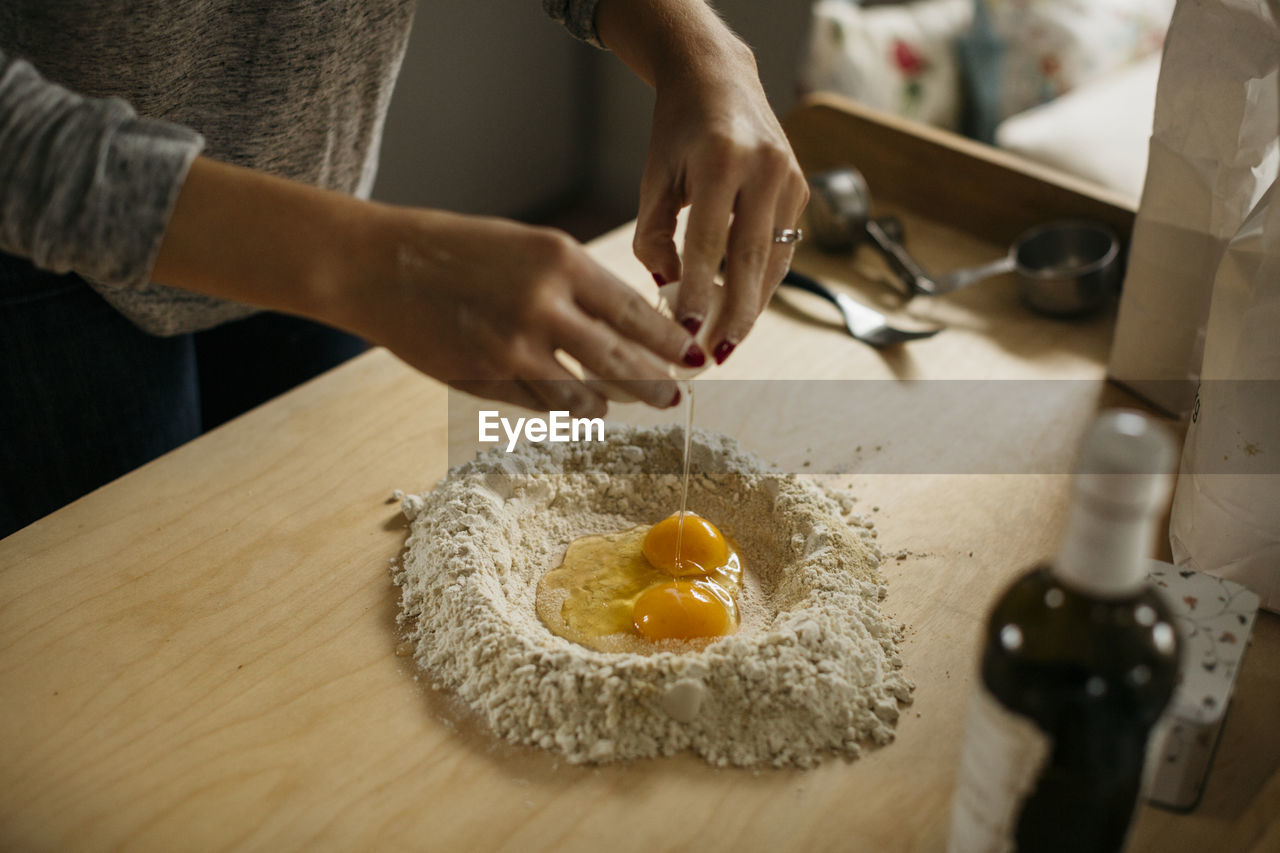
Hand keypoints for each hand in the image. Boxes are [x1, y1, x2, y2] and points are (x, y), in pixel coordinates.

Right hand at [153, 158, 701, 417]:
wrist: (379, 265)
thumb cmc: (456, 248)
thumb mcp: (526, 246)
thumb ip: (576, 285)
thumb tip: (627, 327)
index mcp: (560, 260)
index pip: (635, 312)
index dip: (669, 341)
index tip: (692, 354)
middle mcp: (543, 305)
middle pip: (622, 361)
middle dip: (655, 384)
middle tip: (675, 397)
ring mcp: (514, 348)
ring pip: (584, 394)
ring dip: (606, 402)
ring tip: (618, 402)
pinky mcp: (486, 380)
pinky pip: (542, 406)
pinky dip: (562, 407)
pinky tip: (573, 404)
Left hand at [595, 0, 808, 364]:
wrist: (719, 79)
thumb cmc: (678, 132)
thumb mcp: (654, 178)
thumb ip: (654, 235)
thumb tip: (667, 288)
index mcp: (721, 160)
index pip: (707, 242)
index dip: (696, 291)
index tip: (684, 331)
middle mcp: (764, 168)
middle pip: (751, 261)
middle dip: (733, 316)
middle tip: (714, 357)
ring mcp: (790, 179)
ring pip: (773, 262)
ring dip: (750, 307)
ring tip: (724, 343)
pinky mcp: (802, 189)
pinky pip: (782, 250)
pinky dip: (761, 283)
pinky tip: (740, 309)